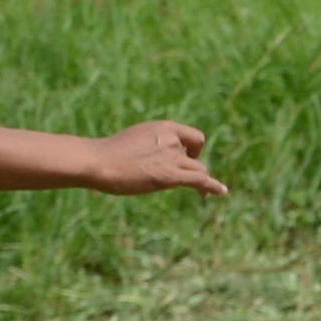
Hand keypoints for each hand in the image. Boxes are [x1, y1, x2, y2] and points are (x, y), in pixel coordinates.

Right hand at [87, 120, 225, 200]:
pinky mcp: (171, 176)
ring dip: (199, 180)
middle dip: (191, 167)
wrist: (100, 162)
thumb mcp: (133, 141)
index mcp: (163, 128)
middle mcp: (172, 140)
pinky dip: (213, 187)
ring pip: (199, 170)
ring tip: (201, 193)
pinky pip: (200, 180)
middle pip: (195, 156)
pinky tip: (220, 192)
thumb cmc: (108, 154)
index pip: (192, 137)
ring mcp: (172, 158)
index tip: (185, 159)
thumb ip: (149, 146)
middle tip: (179, 178)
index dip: (193, 149)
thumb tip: (148, 158)